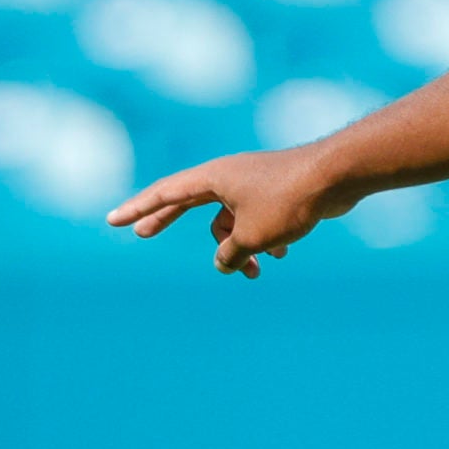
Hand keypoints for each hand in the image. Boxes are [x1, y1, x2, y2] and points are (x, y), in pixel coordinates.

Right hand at [106, 146, 349, 276]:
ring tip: (255, 271)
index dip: (137, 209)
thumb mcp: (251, 235)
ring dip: (237, 248)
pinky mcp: (273, 193)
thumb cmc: (289, 200)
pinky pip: (254, 221)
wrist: (335, 177)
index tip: (113, 220)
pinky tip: (280, 254)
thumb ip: (229, 253)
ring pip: (229, 221)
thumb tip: (223, 263)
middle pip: (188, 202)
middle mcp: (227, 176)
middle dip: (169, 221)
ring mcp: (250, 183)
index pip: (165, 193)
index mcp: (212, 177)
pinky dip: (261, 240)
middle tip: (143, 234)